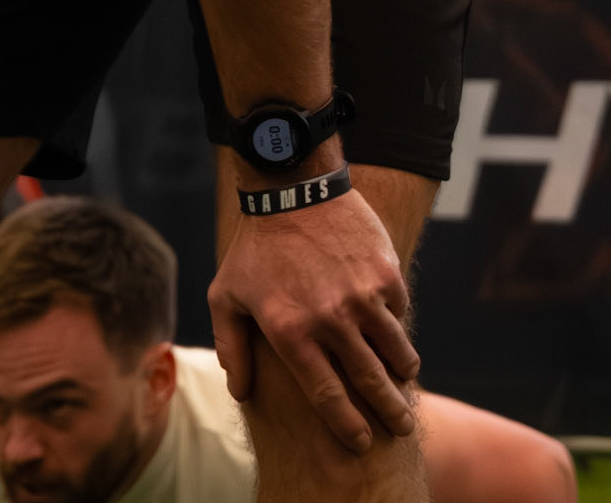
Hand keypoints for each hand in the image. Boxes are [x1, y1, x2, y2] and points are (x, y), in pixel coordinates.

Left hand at [209, 189, 418, 452]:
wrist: (290, 186)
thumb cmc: (255, 246)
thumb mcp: (227, 294)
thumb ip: (232, 346)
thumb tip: (240, 391)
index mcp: (290, 331)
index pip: (327, 397)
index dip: (347, 426)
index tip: (360, 442)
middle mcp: (330, 320)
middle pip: (371, 384)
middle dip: (389, 413)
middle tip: (399, 426)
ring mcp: (361, 297)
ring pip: (396, 353)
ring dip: (401, 373)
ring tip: (403, 382)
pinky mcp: (384, 274)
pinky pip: (399, 313)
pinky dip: (396, 324)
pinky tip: (389, 326)